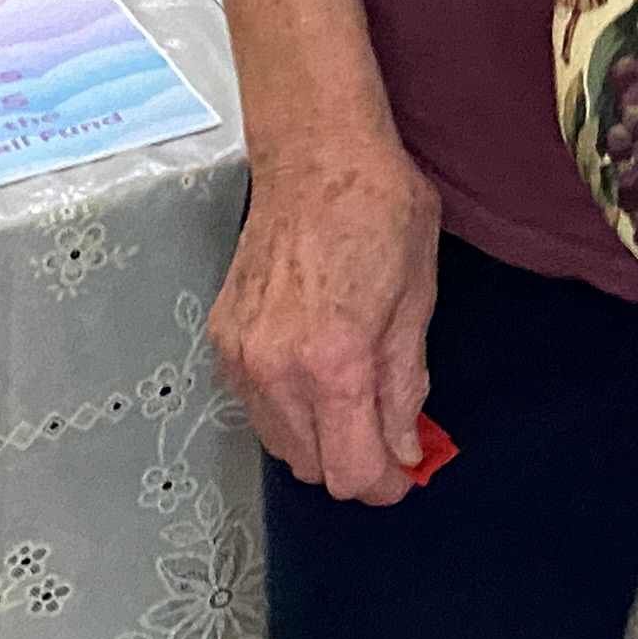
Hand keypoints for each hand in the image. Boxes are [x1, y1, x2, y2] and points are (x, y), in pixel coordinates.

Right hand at [208, 129, 441, 502]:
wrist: (315, 153)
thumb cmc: (381, 211)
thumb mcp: (417, 298)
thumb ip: (405, 385)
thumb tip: (405, 449)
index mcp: (333, 363)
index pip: (350, 470)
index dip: (384, 485)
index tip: (405, 474)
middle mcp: (275, 371)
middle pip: (311, 467)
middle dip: (354, 463)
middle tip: (388, 433)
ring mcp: (240, 355)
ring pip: (278, 443)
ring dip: (318, 439)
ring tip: (354, 395)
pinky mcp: (220, 337)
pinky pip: (254, 404)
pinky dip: (287, 407)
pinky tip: (315, 369)